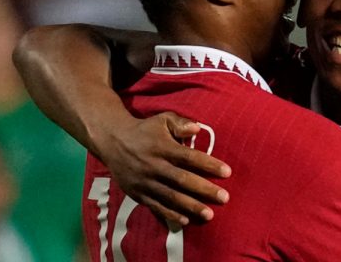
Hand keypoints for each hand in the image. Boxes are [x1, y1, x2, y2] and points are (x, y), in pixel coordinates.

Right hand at [98, 111, 231, 224]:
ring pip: (170, 197)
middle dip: (204, 190)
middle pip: (182, 180)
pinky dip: (170, 214)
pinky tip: (185, 220)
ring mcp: (145, 182)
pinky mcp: (137, 193)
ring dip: (191, 206)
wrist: (113, 141)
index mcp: (162, 147)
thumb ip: (180, 123)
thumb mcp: (162, 119)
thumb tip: (198, 128)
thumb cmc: (145, 130)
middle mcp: (154, 166)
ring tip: (209, 214)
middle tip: (224, 198)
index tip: (227, 172)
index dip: (208, 165)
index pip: (189, 157)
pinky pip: (155, 206)